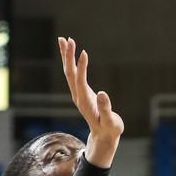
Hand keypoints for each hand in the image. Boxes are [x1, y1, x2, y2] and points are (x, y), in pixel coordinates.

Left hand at [58, 37, 123, 163]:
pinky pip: (74, 74)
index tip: (84, 52)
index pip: (79, 80)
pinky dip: (72, 62)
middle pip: (70, 73)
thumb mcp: (110, 121)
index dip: (81, 67)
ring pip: (69, 72)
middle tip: (68, 39)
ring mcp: (78, 93)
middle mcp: (78, 96)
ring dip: (67, 56)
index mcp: (85, 101)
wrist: (104, 136)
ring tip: (64, 40)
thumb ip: (105, 108)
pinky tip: (72, 53)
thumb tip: (102, 93)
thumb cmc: (109, 129)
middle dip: (68, 56)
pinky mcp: (81, 92)